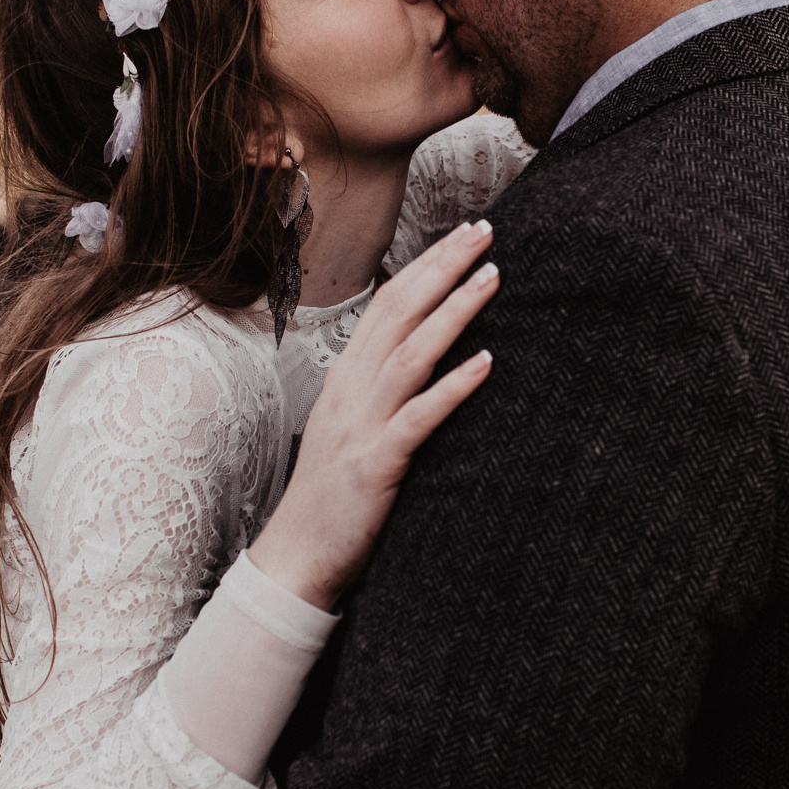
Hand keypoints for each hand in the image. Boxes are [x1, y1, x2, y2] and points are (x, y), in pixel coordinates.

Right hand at [250, 220, 499, 611]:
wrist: (295, 558)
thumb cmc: (331, 497)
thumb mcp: (351, 428)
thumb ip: (379, 391)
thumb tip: (418, 357)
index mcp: (346, 379)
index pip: (388, 304)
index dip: (425, 265)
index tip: (462, 234)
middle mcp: (351, 391)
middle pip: (399, 312)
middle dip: (443, 267)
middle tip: (485, 230)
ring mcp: (361, 425)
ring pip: (411, 353)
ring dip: (454, 311)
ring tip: (493, 277)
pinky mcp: (375, 465)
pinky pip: (419, 418)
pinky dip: (453, 386)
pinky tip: (487, 362)